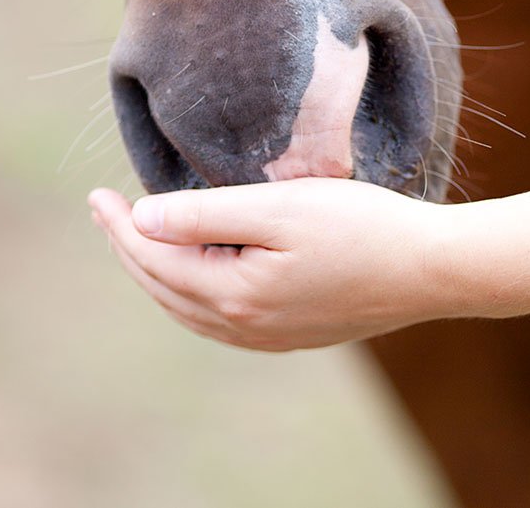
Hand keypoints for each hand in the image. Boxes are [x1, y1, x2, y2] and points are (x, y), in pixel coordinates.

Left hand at [88, 178, 452, 351]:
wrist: (432, 271)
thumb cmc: (362, 227)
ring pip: (188, 308)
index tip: (97, 193)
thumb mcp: (280, 207)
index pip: (153, 258)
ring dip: (156, 274)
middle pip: (163, 288)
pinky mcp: (292, 334)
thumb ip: (206, 214)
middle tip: (106, 211)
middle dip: (129, 248)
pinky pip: (218, 319)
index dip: (119, 226)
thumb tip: (143, 219)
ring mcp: (269, 336)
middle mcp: (244, 325)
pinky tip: (193, 274)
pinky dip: (190, 293)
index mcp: (234, 293)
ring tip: (138, 239)